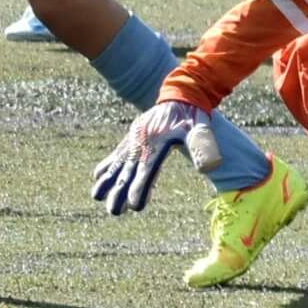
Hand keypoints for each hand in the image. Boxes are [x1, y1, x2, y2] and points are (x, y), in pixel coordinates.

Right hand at [93, 101, 219, 215]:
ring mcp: (133, 142)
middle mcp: (141, 145)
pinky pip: (115, 155)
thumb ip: (202, 147)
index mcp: (157, 146)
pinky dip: (106, 166)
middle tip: (114, 212)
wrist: (179, 96)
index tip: (135, 207)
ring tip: (97, 197)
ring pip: (117, 165)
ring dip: (107, 182)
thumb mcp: (200, 129)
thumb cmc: (191, 116)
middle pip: (127, 173)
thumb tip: (210, 167)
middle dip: (119, 193)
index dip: (140, 189)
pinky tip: (98, 178)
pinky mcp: (131, 139)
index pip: (146, 171)